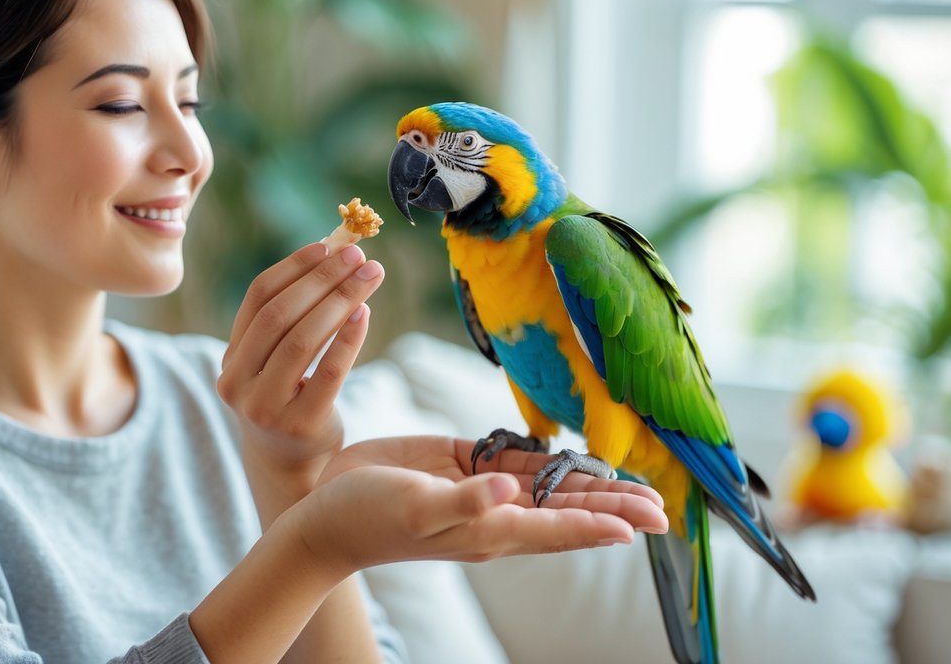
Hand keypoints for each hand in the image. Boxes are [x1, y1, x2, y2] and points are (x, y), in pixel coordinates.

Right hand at [218, 241, 384, 514]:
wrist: (289, 466)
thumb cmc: (288, 398)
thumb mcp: (273, 362)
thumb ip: (290, 318)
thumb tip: (332, 253)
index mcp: (230, 358)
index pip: (257, 298)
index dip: (293, 267)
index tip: (327, 245)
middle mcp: (239, 382)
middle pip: (280, 315)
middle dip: (322, 279)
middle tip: (358, 255)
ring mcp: (266, 407)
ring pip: (303, 340)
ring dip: (340, 300)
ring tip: (370, 276)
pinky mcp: (301, 425)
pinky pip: (328, 372)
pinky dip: (348, 339)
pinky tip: (365, 313)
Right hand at [290, 435, 668, 574]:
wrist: (326, 511)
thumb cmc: (367, 515)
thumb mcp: (416, 507)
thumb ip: (465, 500)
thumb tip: (510, 489)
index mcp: (489, 529)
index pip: (559, 527)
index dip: (601, 523)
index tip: (644, 524)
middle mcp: (494, 513)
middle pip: (566, 509)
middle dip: (613, 506)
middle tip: (662, 509)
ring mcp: (480, 491)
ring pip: (548, 487)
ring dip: (590, 487)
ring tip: (633, 489)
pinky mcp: (461, 466)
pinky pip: (514, 464)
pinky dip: (547, 464)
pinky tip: (570, 461)